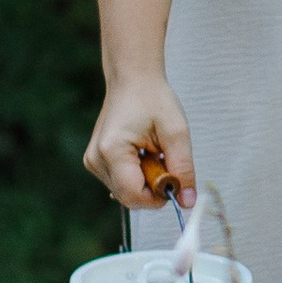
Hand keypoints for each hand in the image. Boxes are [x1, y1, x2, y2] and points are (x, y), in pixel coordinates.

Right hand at [86, 75, 194, 208]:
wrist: (133, 81)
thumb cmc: (153, 99)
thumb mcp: (176, 132)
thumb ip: (183, 168)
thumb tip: (187, 202)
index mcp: (112, 151)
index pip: (133, 196)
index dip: (158, 196)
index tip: (175, 180)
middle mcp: (96, 160)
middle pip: (129, 197)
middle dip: (153, 187)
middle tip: (164, 158)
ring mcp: (93, 161)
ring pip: (126, 192)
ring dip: (146, 180)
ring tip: (152, 151)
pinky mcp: (96, 161)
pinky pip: (121, 182)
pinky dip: (137, 175)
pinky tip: (143, 154)